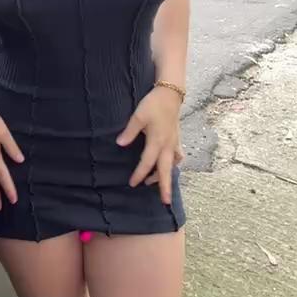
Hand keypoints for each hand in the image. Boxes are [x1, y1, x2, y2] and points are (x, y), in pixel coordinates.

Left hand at [116, 87, 183, 204]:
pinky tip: (170, 165)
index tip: (132, 183)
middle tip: (165, 202)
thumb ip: (129, 132)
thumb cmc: (153, 104)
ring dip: (165, 175)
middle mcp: (167, 145)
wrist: (170, 94)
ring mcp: (174, 143)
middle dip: (164, 186)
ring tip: (158, 184)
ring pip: (171, 164)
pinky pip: (177, 156)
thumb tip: (119, 144)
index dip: (139, 174)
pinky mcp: (176, 139)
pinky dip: (173, 163)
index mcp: (157, 141)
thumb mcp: (138, 116)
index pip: (147, 163)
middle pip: (165, 170)